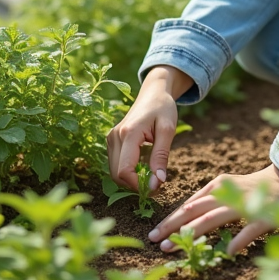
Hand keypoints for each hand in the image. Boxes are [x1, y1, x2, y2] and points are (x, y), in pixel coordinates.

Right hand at [106, 66, 190, 192]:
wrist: (153, 92)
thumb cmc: (163, 108)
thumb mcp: (167, 130)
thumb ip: (161, 156)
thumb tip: (158, 182)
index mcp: (129, 133)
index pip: (125, 170)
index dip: (139, 184)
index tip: (157, 187)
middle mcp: (115, 136)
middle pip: (117, 174)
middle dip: (135, 185)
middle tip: (156, 184)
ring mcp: (111, 139)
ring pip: (115, 172)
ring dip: (131, 180)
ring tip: (151, 176)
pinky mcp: (111, 141)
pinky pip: (116, 165)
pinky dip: (128, 172)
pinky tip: (143, 169)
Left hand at [148, 164, 278, 255]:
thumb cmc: (252, 188)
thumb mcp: (226, 188)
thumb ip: (207, 200)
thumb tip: (182, 214)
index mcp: (217, 185)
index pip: (189, 205)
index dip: (171, 220)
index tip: (154, 234)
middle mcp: (227, 193)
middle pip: (195, 210)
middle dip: (174, 227)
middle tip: (156, 242)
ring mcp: (246, 203)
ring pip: (215, 217)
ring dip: (194, 233)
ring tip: (176, 246)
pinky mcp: (264, 214)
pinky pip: (250, 228)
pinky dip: (239, 239)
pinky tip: (228, 252)